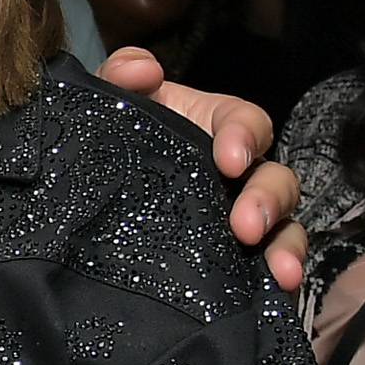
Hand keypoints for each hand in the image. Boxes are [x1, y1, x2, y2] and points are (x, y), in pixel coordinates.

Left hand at [101, 46, 305, 290]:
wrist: (78, 209)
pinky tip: (276, 293)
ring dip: (285, 247)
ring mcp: (239, 222)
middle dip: (268, 200)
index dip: (245, 136)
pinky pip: (265, 274)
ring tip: (278, 271)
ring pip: (284, 229)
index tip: (228, 158)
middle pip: (276, 180)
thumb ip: (120, 75)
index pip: (248, 124)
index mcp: (213, 130)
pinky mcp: (232, 266)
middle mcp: (235, 177)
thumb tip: (145, 71)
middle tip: (245, 226)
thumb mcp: (109, 106)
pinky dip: (277, 283)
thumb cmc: (108, 146)